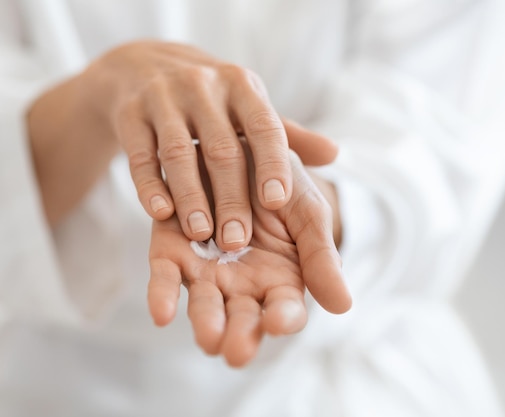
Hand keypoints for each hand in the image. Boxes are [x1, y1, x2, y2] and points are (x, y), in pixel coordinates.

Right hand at [28, 41, 336, 237]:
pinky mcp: (130, 114)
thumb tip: (335, 154)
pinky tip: (159, 214)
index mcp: (242, 87)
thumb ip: (285, 135)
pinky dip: (149, 185)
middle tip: (237, 242)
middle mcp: (204, 87)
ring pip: (179, 153)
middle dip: (231, 197)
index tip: (279, 204)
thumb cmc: (210, 101)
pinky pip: (140, 155)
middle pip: (222, 148)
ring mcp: (163, 98)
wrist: (143, 67)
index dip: (272, 165)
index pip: (265, 126)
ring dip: (190, 196)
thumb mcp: (247, 107)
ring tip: (200, 235)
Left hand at [147, 148, 350, 366]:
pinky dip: (163, 296)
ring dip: (205, 321)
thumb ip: (321, 257)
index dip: (282, 318)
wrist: (242, 153)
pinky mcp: (171, 252)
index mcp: (280, 280)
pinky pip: (166, 278)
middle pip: (242, 317)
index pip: (284, 309)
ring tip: (209, 338)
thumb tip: (343, 307)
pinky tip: (162, 314)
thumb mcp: (308, 214)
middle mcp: (241, 284)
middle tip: (236, 352)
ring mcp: (205, 271)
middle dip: (240, 334)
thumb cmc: (282, 187)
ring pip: (205, 303)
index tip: (278, 322)